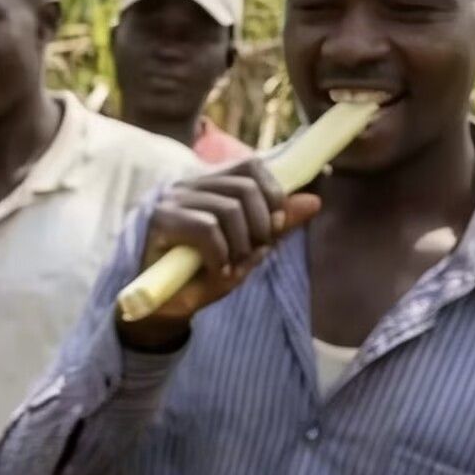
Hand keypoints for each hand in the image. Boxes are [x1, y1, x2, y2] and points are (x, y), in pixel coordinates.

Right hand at [118, 160, 321, 349]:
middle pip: (245, 188)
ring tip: (234, 266)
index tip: (276, 227)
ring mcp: (172, 202)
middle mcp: (189, 186)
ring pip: (228, 208)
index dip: (273, 193)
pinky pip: (206, 227)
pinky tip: (217, 270)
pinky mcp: (160, 221)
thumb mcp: (248, 250)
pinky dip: (221, 253)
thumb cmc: (202, 276)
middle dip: (262, 225)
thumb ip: (277, 226)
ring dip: (241, 244)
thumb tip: (314, 201)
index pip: (251, 166)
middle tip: (255, 254)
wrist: (162, 309)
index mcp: (210, 186)